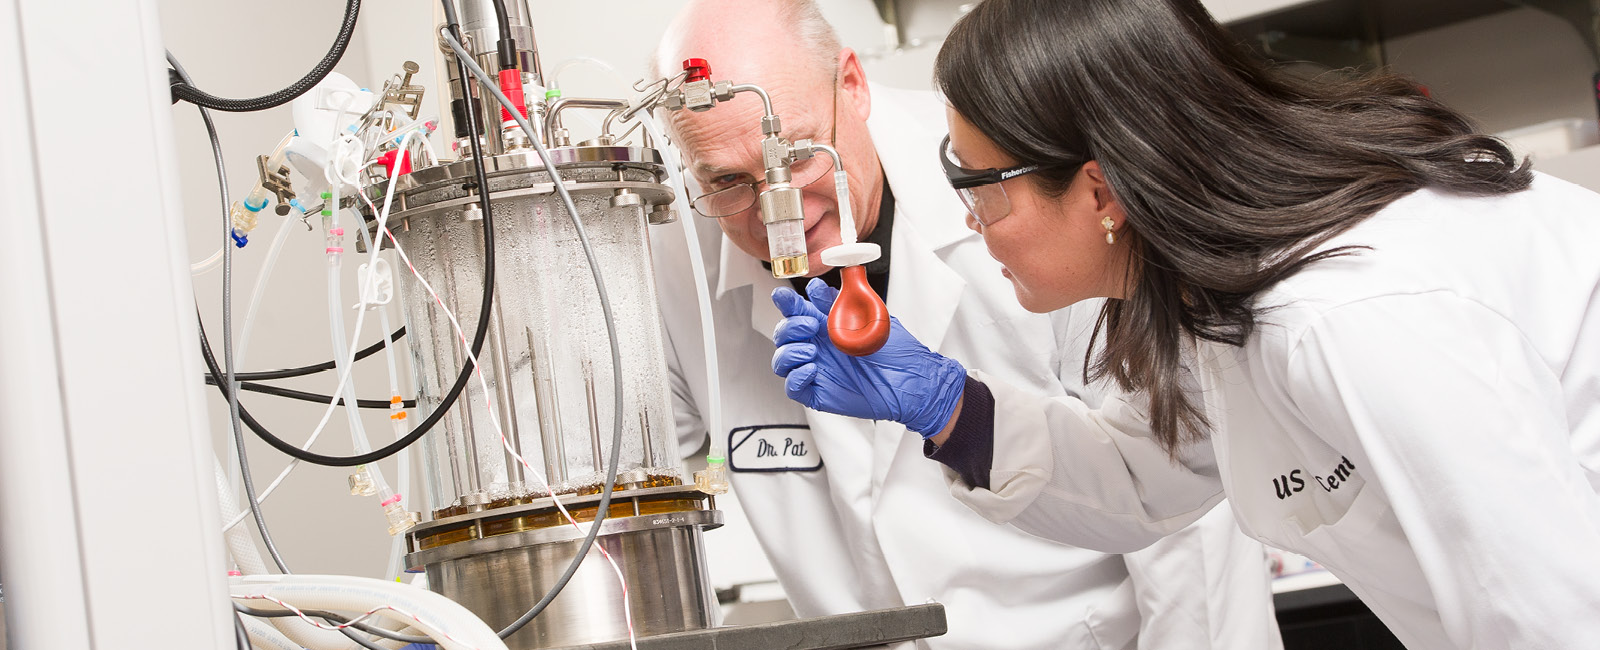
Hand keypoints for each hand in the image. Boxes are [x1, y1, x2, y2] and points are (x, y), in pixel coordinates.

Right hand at [770, 279, 966, 437]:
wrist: (911, 381)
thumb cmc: (897, 351)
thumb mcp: (872, 318)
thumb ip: (846, 301)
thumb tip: (822, 284)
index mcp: (828, 326)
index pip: (797, 310)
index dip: (787, 303)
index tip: (782, 296)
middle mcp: (819, 346)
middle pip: (784, 334)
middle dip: (789, 326)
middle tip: (809, 324)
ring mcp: (817, 369)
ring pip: (782, 360)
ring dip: (789, 352)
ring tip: (812, 350)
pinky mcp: (819, 392)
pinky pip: (793, 387)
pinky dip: (796, 377)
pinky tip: (812, 369)